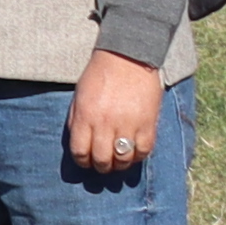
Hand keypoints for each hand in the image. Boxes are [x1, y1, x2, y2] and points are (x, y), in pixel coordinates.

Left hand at [66, 47, 167, 178]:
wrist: (127, 57)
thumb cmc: (99, 75)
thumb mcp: (79, 96)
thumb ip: (77, 120)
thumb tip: (79, 144)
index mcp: (85, 116)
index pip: (80, 152)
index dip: (82, 162)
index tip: (86, 162)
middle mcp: (105, 124)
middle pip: (102, 160)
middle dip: (101, 167)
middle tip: (103, 166)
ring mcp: (128, 124)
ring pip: (123, 159)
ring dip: (120, 165)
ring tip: (119, 162)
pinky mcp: (148, 123)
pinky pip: (144, 150)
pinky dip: (138, 156)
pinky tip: (134, 153)